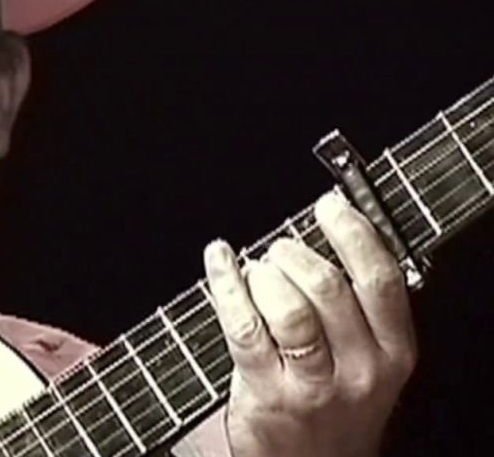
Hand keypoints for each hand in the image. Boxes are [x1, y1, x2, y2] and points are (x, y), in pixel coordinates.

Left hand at [203, 190, 416, 456]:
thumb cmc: (334, 406)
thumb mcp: (366, 362)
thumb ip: (354, 309)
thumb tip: (319, 239)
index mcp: (392, 351)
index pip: (379, 278)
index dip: (353, 233)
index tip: (330, 205)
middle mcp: (359, 368)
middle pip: (327, 287)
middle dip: (295, 253)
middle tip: (279, 249)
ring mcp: (313, 384)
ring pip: (288, 307)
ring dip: (263, 273)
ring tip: (256, 269)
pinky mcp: (267, 393)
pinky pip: (242, 324)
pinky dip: (225, 282)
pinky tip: (219, 261)